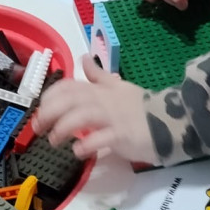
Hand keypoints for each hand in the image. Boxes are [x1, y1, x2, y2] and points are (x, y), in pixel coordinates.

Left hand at [33, 55, 155, 161]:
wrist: (170, 121)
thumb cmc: (140, 107)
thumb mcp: (117, 86)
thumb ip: (98, 76)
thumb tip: (84, 58)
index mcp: (100, 89)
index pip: (68, 86)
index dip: (50, 97)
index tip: (40, 110)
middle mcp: (103, 100)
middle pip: (70, 99)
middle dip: (49, 112)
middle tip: (39, 127)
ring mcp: (113, 117)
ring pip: (82, 116)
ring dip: (63, 128)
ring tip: (55, 141)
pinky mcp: (122, 135)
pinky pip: (101, 138)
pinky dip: (87, 144)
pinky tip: (78, 151)